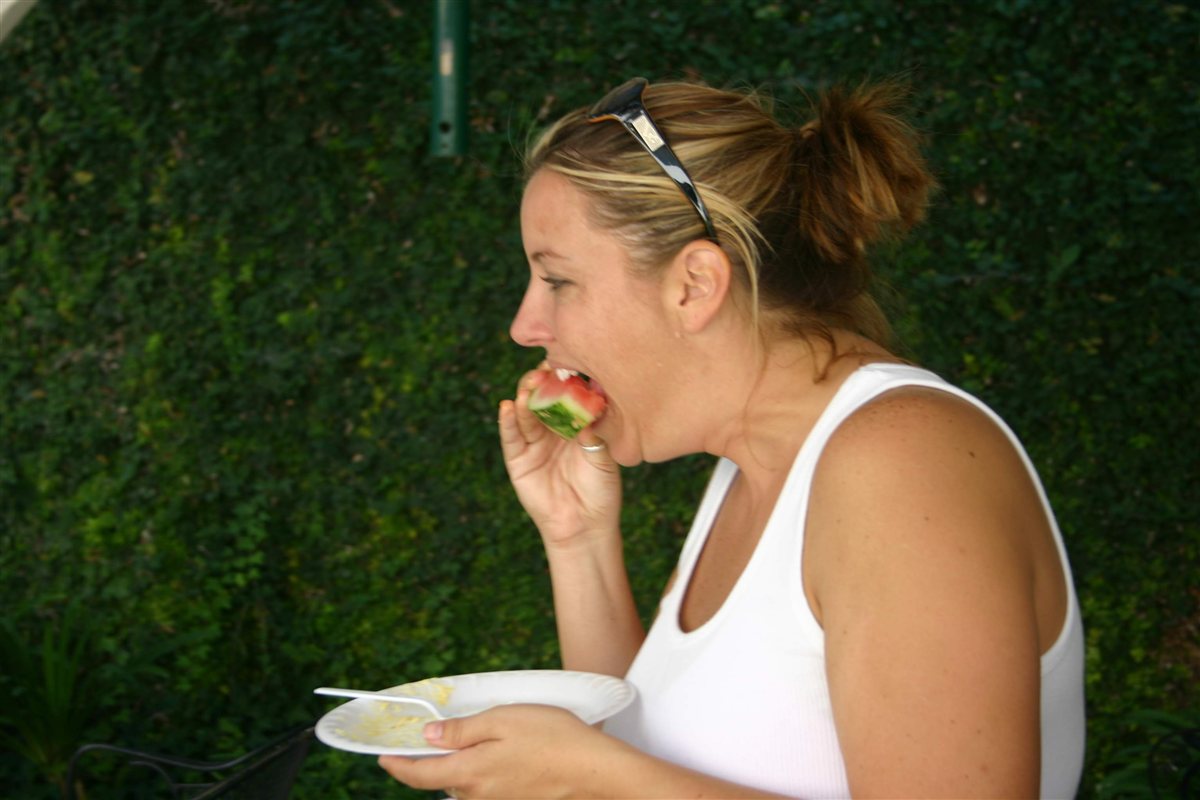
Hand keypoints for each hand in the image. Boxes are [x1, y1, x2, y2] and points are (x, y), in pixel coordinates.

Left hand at [377, 704, 623, 798]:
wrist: (593, 769)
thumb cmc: (552, 739)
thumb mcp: (501, 720)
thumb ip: (461, 731)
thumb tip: (428, 736)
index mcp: (469, 774)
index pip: (418, 775)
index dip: (396, 765)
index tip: (382, 757)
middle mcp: (478, 795)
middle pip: (440, 780)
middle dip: (431, 760)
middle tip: (429, 735)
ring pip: (464, 784)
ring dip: (458, 765)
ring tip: (469, 738)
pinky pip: (484, 786)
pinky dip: (479, 770)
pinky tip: (498, 751)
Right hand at [498, 367, 621, 548]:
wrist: (585, 525)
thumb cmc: (600, 489)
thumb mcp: (602, 454)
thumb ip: (592, 427)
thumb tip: (587, 401)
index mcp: (575, 423)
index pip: (566, 393)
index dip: (564, 378)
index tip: (566, 360)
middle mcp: (552, 428)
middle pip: (542, 398)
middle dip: (542, 382)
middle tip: (545, 371)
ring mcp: (534, 442)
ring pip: (526, 413)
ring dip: (525, 397)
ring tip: (529, 386)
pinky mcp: (517, 459)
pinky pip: (511, 436)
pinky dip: (508, 421)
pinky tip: (507, 406)